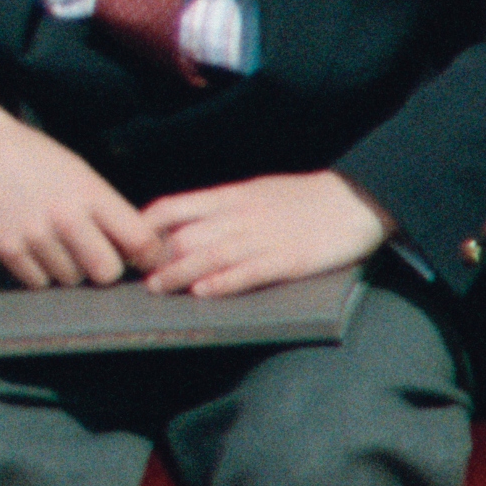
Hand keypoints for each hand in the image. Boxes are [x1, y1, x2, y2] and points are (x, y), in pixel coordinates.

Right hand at [0, 102, 160, 287]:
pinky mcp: (7, 249)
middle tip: (94, 254)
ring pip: (71, 279)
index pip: (139, 241)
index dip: (147, 254)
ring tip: (55, 242)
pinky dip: (40, 271)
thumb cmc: (34, 159)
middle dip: (104, 267)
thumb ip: (107, 209)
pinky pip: (39, 282)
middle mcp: (64, 217)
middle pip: (106, 272)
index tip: (140, 255)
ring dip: (68, 267)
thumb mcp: (80, 172)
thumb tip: (138, 248)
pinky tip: (34, 247)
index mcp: (89, 193)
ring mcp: (33, 236)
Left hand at [139, 173, 390, 298]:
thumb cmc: (303, 198)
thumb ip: (220, 206)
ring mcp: (264, 238)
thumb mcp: (254, 192)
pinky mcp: (289, 259)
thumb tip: (181, 223)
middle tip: (137, 275)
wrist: (357, 198)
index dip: (146, 225)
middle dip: (157, 257)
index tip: (128, 242)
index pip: (173, 207)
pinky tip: (204, 292)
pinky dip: (225, 282)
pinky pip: (250, 272)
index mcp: (230, 197)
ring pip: (210, 255)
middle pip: (185, 235)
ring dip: (179, 273)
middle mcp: (240, 216)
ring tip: (158, 288)